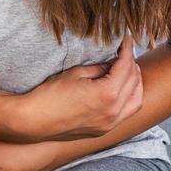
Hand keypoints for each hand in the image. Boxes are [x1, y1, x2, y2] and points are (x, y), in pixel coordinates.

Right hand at [11, 34, 143, 141]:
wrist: (34, 121)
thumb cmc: (50, 95)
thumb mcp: (76, 74)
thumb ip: (100, 68)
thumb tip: (113, 64)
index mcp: (107, 94)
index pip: (125, 67)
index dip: (128, 50)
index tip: (127, 40)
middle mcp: (113, 111)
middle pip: (134, 82)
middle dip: (132, 65)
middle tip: (126, 53)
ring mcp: (109, 124)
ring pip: (136, 100)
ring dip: (136, 84)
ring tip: (129, 71)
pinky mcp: (103, 130)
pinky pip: (126, 113)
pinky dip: (130, 99)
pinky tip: (124, 90)